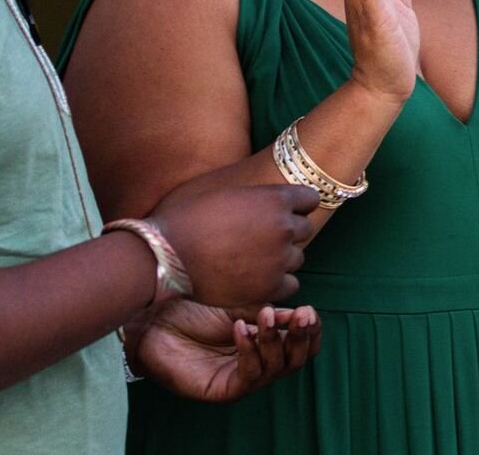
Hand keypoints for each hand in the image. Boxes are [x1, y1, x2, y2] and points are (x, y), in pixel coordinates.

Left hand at [135, 300, 321, 402]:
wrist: (153, 319)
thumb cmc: (192, 308)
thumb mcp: (238, 304)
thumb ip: (269, 312)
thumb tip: (303, 312)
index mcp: (265, 343)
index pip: (299, 346)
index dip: (311, 332)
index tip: (310, 311)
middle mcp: (257, 364)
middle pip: (294, 362)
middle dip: (302, 338)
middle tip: (303, 315)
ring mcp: (241, 379)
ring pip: (274, 369)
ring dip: (275, 340)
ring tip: (266, 315)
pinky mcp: (223, 390)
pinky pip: (248, 375)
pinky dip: (250, 351)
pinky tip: (241, 328)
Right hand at [149, 179, 316, 306]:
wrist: (168, 254)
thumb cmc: (187, 217)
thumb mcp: (226, 191)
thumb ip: (255, 195)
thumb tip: (266, 196)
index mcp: (275, 198)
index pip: (310, 198)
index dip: (296, 205)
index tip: (282, 211)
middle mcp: (284, 227)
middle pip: (305, 229)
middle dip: (288, 232)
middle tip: (263, 238)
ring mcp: (279, 259)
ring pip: (298, 258)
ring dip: (282, 258)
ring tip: (254, 259)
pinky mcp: (269, 288)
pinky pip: (291, 285)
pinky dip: (277, 283)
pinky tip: (257, 278)